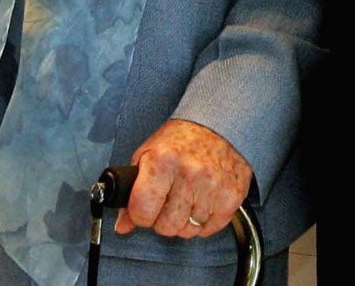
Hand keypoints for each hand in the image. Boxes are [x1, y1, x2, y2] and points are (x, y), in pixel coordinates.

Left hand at [117, 119, 252, 239]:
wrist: (221, 124)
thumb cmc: (183, 138)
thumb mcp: (149, 155)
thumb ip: (132, 191)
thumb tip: (123, 225)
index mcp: (163, 161)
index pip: (142, 211)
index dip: (140, 213)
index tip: (145, 206)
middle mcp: (189, 174)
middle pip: (166, 227)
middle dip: (163, 218)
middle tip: (169, 199)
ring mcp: (212, 187)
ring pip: (188, 231)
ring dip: (185, 220)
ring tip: (188, 196)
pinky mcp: (232, 196)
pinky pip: (209, 229)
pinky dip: (204, 222)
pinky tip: (203, 200)